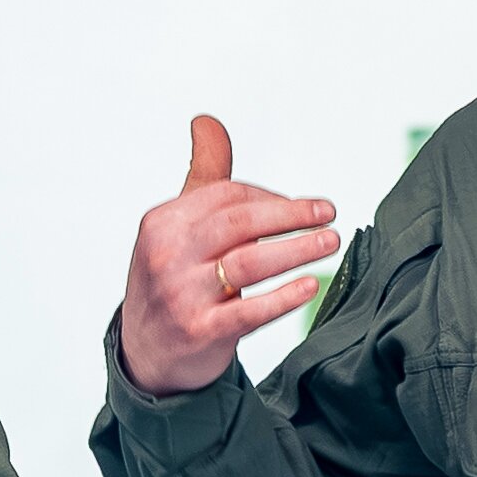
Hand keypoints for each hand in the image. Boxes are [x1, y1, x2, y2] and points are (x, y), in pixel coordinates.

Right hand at [114, 114, 341, 398]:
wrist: (147, 354)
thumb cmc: (173, 280)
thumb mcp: (178, 227)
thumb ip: (203, 176)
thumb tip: (207, 122)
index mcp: (162, 222)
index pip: (227, 196)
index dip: (272, 197)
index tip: (304, 206)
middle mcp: (166, 256)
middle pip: (240, 222)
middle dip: (291, 214)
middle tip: (328, 214)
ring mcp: (181, 296)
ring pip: (250, 263)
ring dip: (297, 249)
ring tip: (330, 242)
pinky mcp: (199, 332)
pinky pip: (250, 311)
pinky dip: (284, 297)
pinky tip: (310, 285)